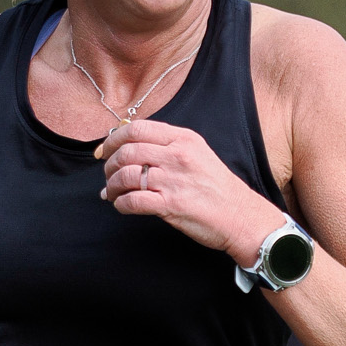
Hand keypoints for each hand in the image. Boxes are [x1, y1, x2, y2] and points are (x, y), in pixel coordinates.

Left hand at [96, 119, 286, 262]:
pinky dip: (121, 204)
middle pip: (128, 151)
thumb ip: (168, 147)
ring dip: (112, 186)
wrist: (241, 216)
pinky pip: (133, 200)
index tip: (103, 151)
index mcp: (183, 138)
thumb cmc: (219, 189)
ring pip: (126, 175)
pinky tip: (121, 206)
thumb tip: (133, 149)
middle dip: (110, 164)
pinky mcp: (171, 205)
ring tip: (112, 193)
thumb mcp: (197, 154)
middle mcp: (177, 155)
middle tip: (107, 175)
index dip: (113, 138)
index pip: (138, 129)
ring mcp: (173, 180)